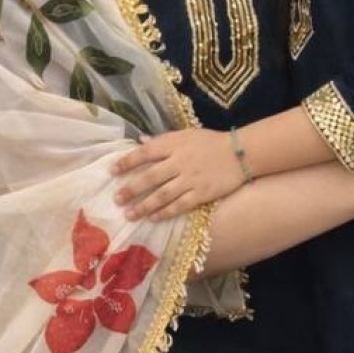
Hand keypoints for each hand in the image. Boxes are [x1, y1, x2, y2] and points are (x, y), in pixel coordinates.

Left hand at [113, 128, 242, 220]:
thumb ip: (163, 140)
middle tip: (116, 199)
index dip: (127, 162)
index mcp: (174, 144)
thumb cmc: (211, 142)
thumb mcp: (186, 134)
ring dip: (144, 206)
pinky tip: (153, 218)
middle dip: (131, 189)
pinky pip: (179, 205)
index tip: (113, 171)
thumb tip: (141, 141)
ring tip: (130, 215)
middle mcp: (180, 162)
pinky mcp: (201, 194)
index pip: (145, 153)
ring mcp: (190, 179)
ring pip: (162, 195)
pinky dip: (165, 212)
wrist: (240, 153)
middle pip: (150, 177)